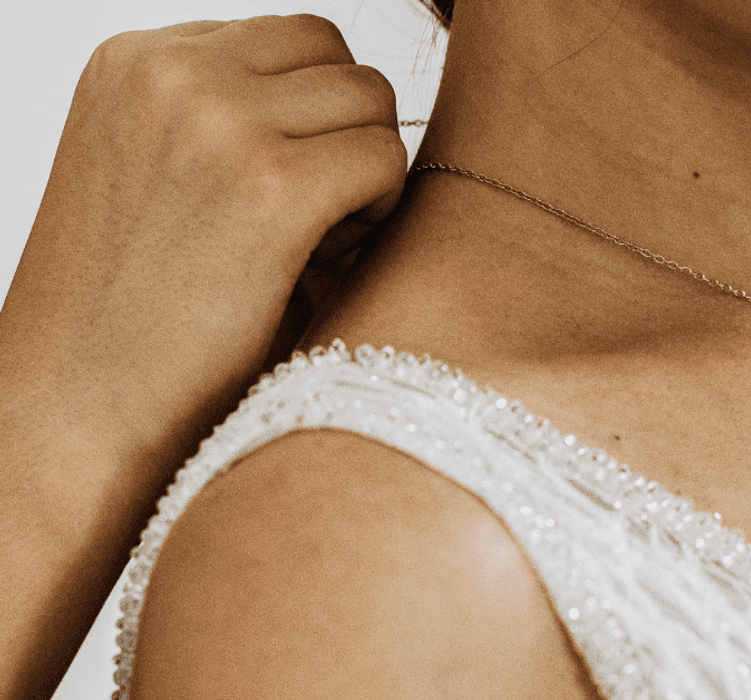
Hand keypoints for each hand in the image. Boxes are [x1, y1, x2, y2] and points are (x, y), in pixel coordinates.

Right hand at [0, 15, 405, 697]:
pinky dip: (378, 214)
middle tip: (314, 219)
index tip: (283, 189)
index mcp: (138, 59)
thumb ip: (239, 116)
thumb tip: (364, 98)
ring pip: (373, 105)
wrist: (74, 409)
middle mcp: (172, 67)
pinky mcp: (269, 185)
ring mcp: (218, 119)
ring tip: (313, 245)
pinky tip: (324, 265)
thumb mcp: (159, 171)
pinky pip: (386, 159)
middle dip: (348, 137)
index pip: (296, 40)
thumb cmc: (132, 311)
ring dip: (365, 175)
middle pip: (341, 62)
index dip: (316, 118)